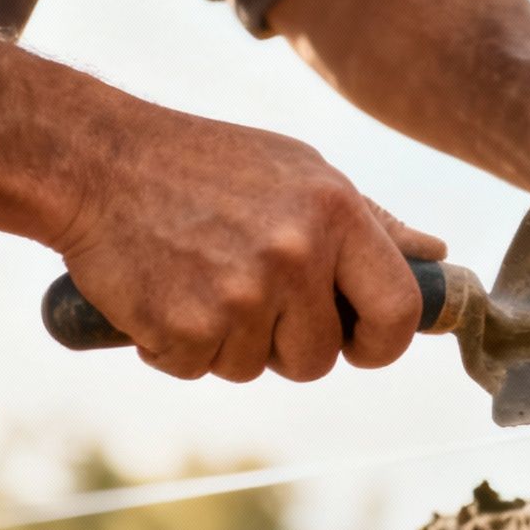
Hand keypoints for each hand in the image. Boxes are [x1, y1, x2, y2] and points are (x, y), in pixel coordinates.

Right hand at [48, 108, 444, 382]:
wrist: (94, 159)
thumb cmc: (207, 166)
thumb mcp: (302, 172)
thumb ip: (371, 222)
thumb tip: (435, 255)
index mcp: (336, 213)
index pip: (399, 311)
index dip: (382, 342)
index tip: (358, 342)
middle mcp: (295, 254)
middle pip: (319, 358)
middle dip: (289, 346)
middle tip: (249, 296)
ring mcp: (239, 294)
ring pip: (255, 368)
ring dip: (227, 342)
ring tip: (198, 278)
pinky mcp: (183, 326)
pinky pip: (197, 369)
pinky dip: (175, 345)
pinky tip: (161, 292)